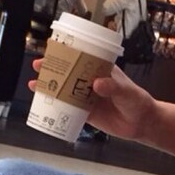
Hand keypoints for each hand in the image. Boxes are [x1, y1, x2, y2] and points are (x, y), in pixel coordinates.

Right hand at [28, 61, 154, 139]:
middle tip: (37, 66)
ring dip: (49, 87)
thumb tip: (96, 84)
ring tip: (33, 85)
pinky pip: (67, 108)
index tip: (52, 50)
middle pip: (67, 72)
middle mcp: (90, 81)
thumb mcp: (126, 91)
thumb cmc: (137, 101)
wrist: (141, 123)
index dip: (66, 53)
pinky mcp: (85, 113)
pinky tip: (43, 104)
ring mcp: (86, 97)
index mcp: (100, 69)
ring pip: (64, 89)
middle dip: (51, 68)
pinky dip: (54, 106)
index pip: (80, 57)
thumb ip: (113, 87)